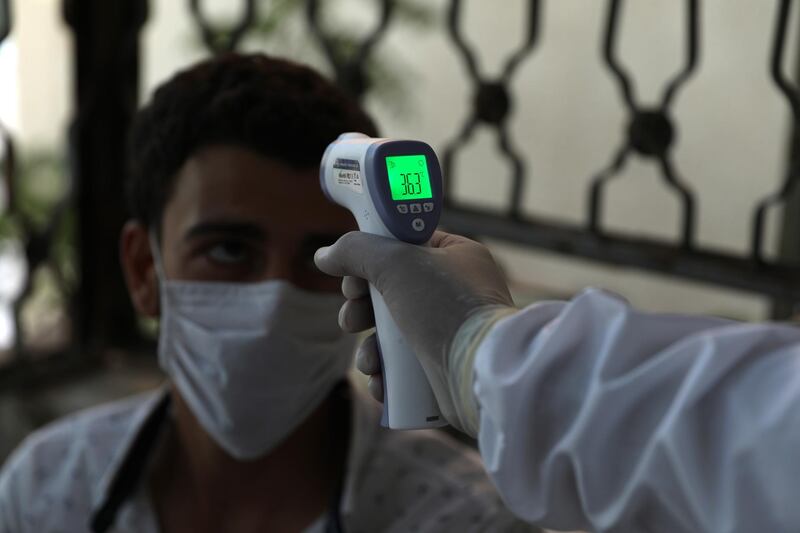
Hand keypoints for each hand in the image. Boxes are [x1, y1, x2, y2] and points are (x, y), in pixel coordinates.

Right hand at [315, 231, 513, 427]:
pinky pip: (402, 366)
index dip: (371, 259)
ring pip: (391, 333)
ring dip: (369, 348)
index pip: (404, 246)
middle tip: (353, 319)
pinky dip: (385, 373)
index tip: (351, 275)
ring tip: (369, 361)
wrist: (480, 373)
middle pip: (390, 292)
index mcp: (455, 255)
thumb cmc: (445, 307)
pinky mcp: (443, 367)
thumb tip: (324, 256)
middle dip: (362, 310)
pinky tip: (380, 381)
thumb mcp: (396, 263)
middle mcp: (455, 291)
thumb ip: (356, 251)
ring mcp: (449, 331)